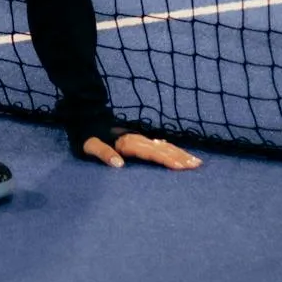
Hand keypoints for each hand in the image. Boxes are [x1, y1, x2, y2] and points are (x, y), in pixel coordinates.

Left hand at [81, 130, 200, 170]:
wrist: (84, 114)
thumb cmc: (86, 133)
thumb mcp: (88, 144)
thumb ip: (102, 152)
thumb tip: (119, 164)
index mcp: (127, 143)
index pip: (151, 153)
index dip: (166, 159)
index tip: (181, 167)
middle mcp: (136, 139)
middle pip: (162, 149)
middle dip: (180, 157)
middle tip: (197, 165)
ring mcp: (137, 137)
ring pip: (162, 145)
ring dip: (179, 152)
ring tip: (195, 160)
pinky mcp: (136, 137)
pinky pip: (157, 143)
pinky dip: (169, 147)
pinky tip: (175, 151)